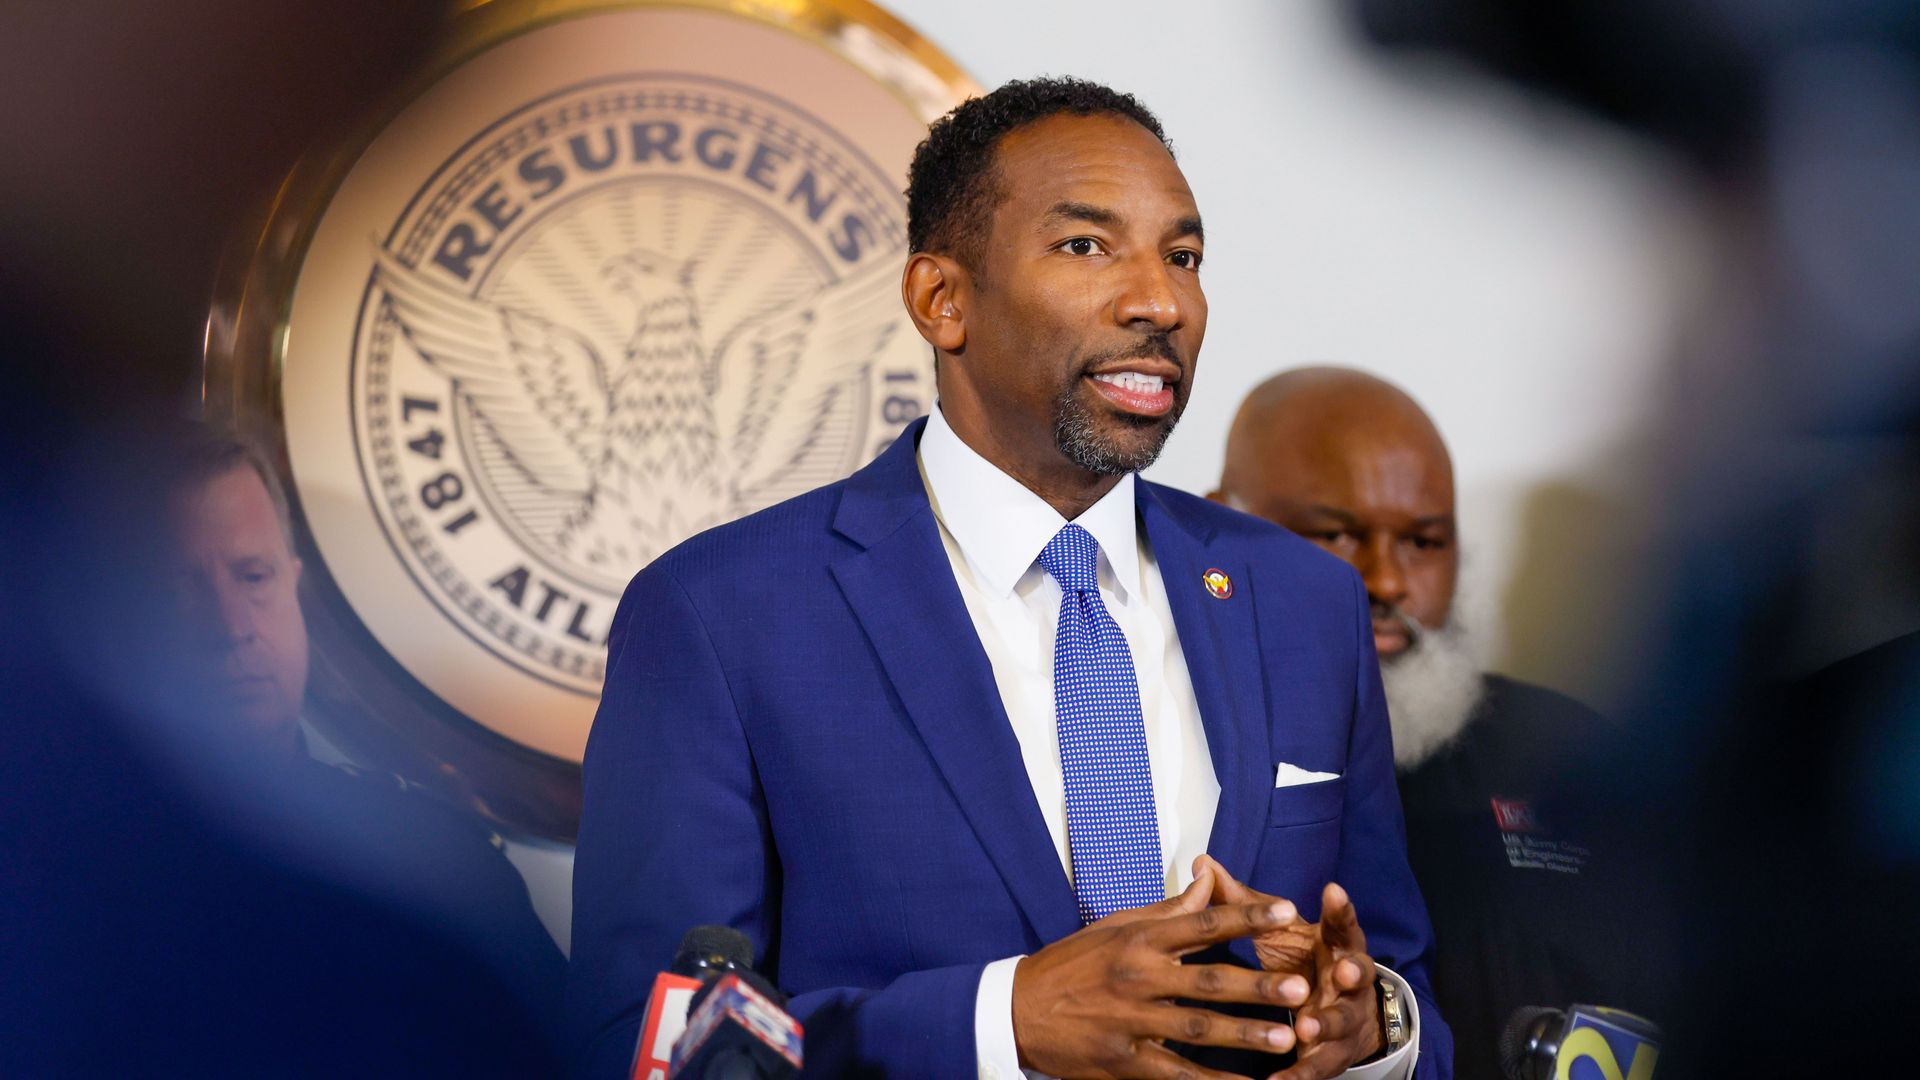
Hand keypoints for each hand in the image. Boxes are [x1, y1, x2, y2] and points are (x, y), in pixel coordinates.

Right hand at [1011, 864, 1313, 1079]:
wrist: (1018, 1009)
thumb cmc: (1071, 963)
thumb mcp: (1116, 926)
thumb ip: (1168, 910)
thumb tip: (1209, 880)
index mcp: (1139, 939)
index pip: (1200, 923)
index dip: (1244, 917)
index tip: (1285, 912)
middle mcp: (1138, 977)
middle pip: (1207, 981)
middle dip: (1255, 985)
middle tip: (1297, 987)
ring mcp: (1131, 1021)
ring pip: (1196, 1029)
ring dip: (1243, 1035)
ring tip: (1283, 1038)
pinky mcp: (1124, 1060)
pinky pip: (1175, 1073)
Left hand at [1194, 856, 1382, 1079]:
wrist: (1339, 1013)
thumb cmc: (1302, 961)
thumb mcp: (1278, 931)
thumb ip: (1242, 903)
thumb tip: (1202, 864)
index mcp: (1336, 945)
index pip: (1341, 922)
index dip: (1340, 908)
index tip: (1332, 890)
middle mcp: (1349, 980)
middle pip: (1359, 973)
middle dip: (1354, 971)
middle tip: (1344, 971)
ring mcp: (1345, 1019)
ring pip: (1342, 1022)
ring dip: (1327, 1024)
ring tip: (1308, 1027)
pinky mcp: (1333, 1055)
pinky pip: (1319, 1067)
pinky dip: (1300, 1074)